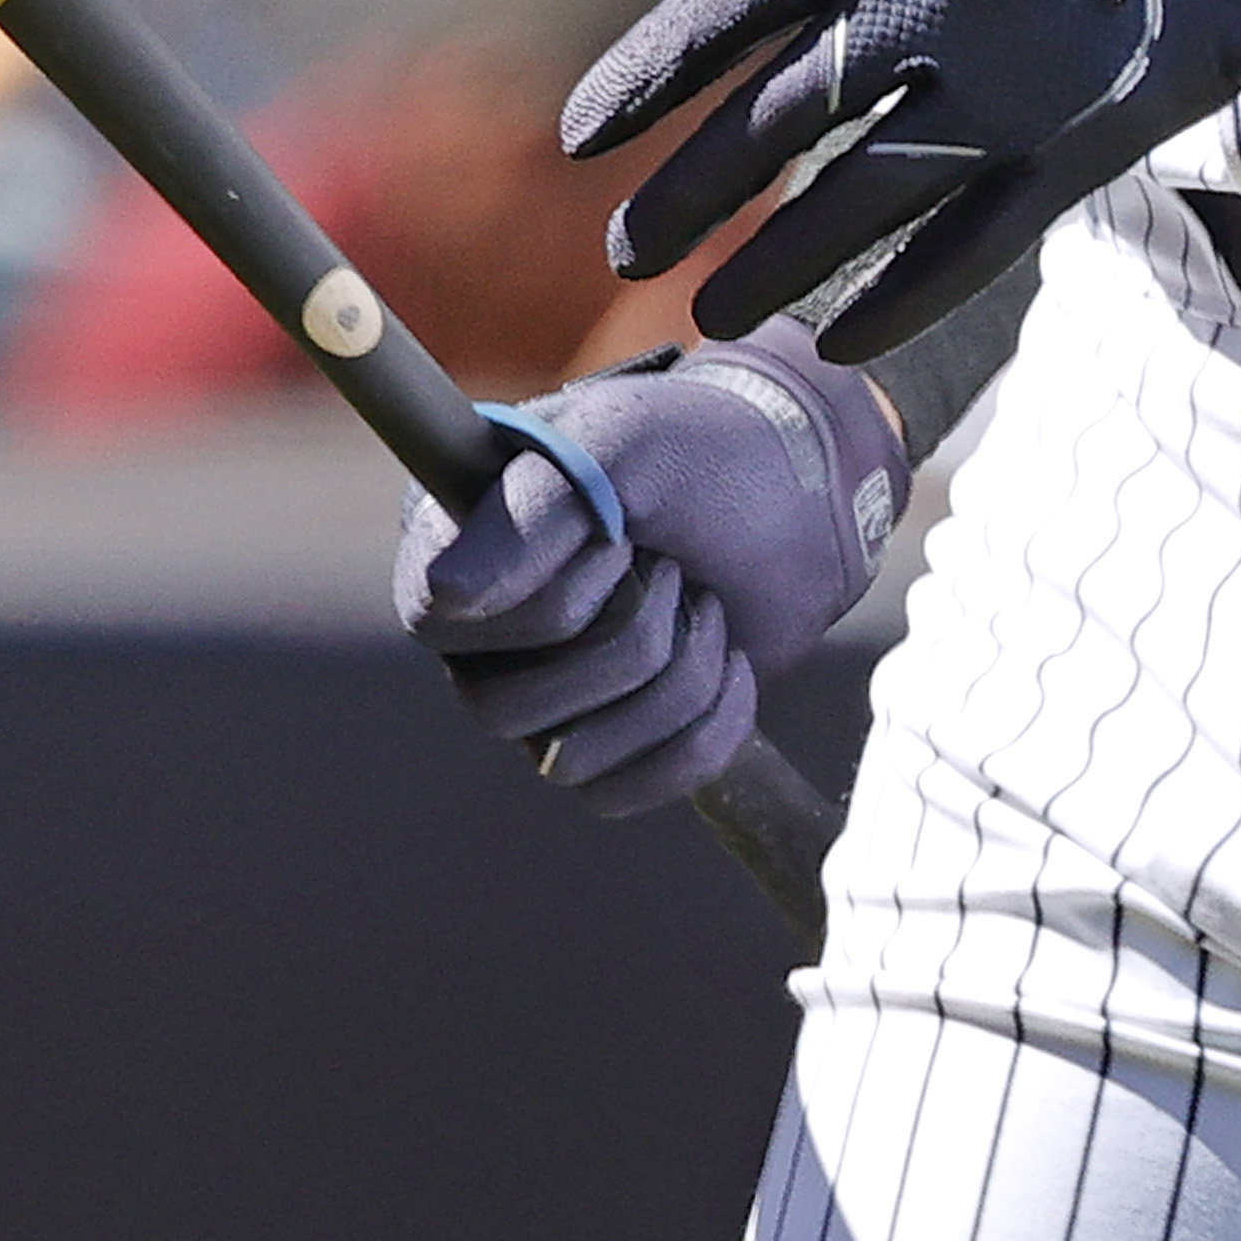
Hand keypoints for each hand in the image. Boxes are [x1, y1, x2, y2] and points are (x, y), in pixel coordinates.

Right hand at [391, 327, 903, 817]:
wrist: (799, 495)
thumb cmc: (692, 452)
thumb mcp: (614, 447)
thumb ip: (528, 511)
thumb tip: (444, 595)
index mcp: (451, 542)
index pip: (441, 621)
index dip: (546, 598)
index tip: (618, 538)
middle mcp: (482, 631)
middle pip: (500, 711)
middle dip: (623, 646)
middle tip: (673, 572)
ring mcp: (545, 695)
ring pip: (568, 762)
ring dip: (672, 683)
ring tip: (708, 607)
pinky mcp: (612, 745)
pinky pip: (625, 793)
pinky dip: (700, 734)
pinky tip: (732, 667)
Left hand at [563, 0, 1240, 357]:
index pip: (735, 4)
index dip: (650, 74)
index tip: (579, 141)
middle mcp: (936, 1)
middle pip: (787, 113)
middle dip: (694, 192)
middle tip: (624, 253)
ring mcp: (1011, 84)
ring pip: (868, 195)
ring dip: (778, 265)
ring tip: (708, 317)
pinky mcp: (1075, 150)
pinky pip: (975, 244)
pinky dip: (900, 298)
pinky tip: (834, 344)